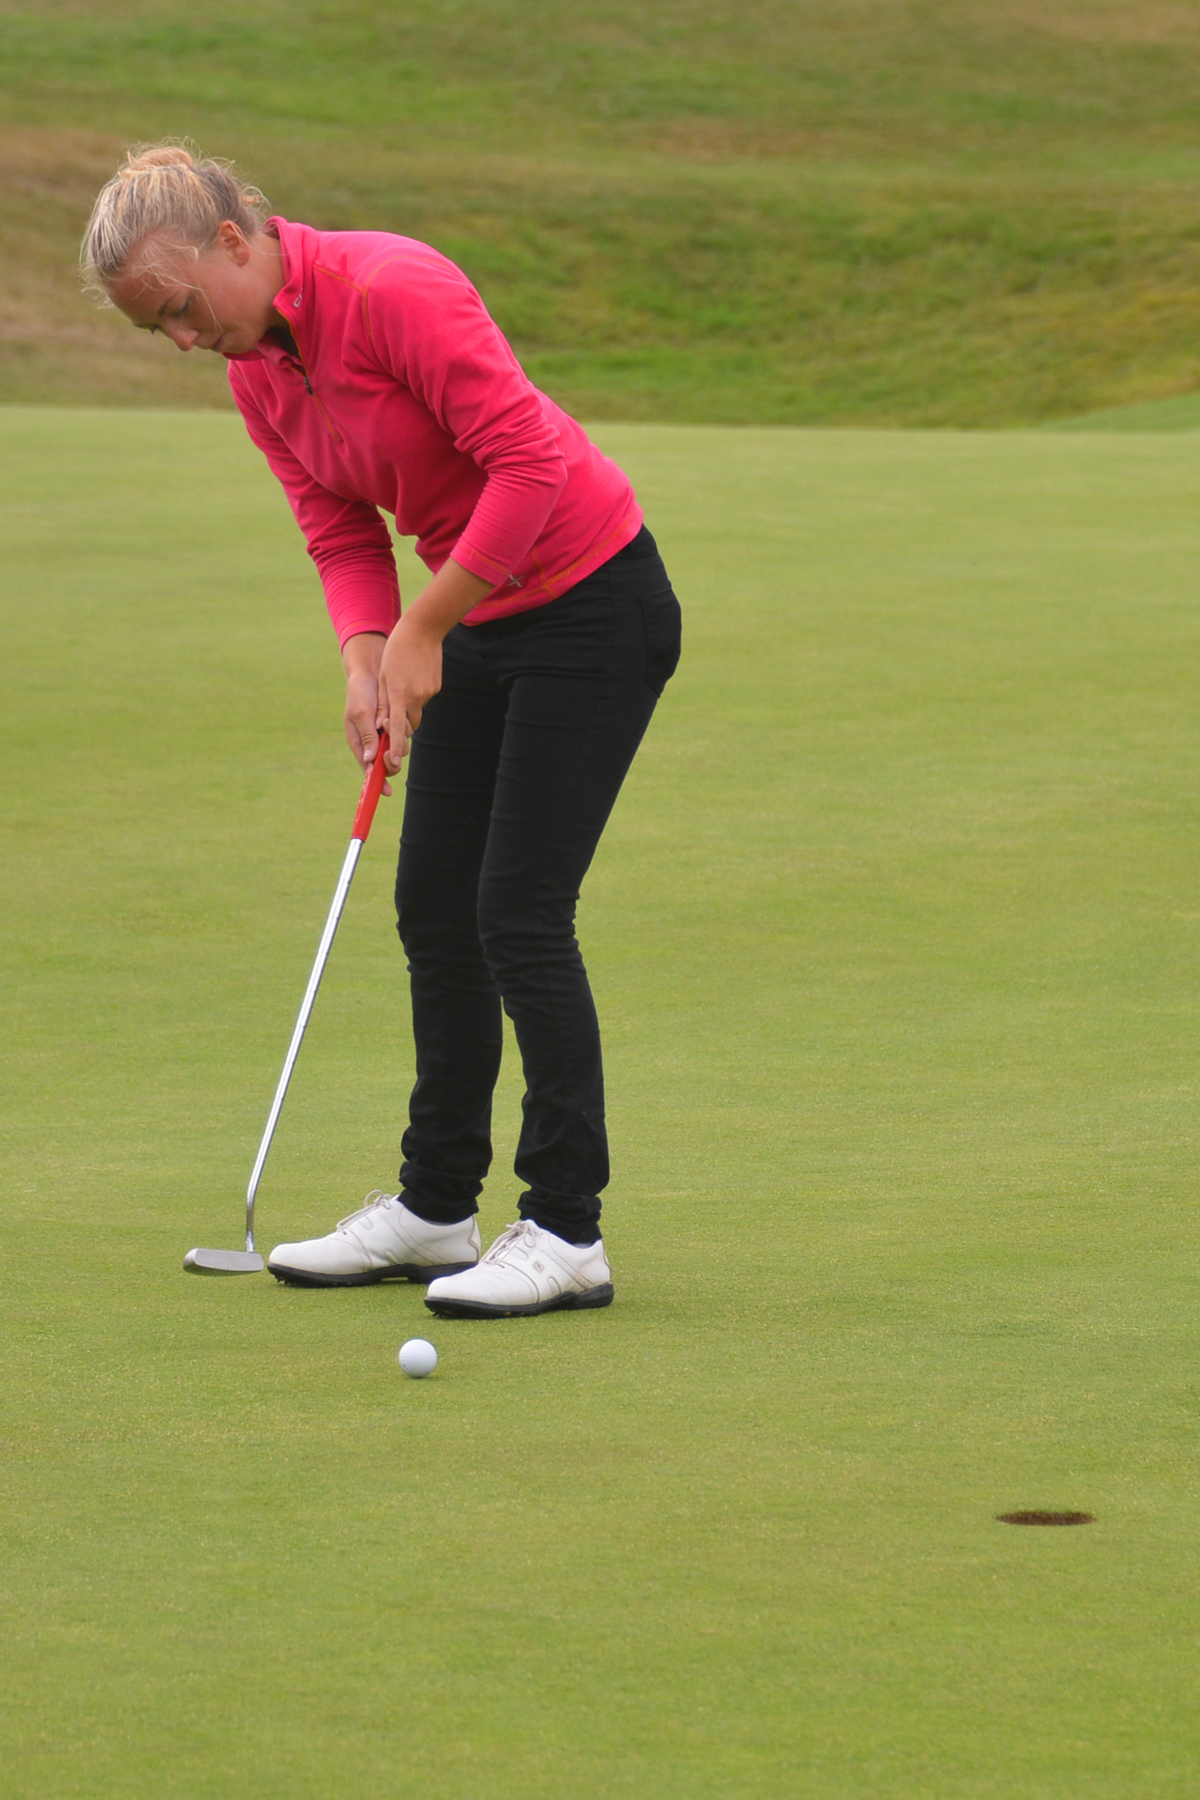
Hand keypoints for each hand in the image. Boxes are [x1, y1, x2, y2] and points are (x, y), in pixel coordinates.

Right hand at [341, 632, 390, 792]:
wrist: (371, 672)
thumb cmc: (360, 693)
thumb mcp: (360, 714)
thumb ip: (367, 737)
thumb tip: (369, 762)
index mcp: (359, 744)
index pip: (369, 769)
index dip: (377, 782)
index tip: (386, 791)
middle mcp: (373, 743)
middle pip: (388, 763)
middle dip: (392, 760)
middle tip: (389, 752)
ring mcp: (386, 734)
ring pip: (400, 749)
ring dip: (396, 739)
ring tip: (385, 719)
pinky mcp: (397, 724)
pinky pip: (406, 733)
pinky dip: (403, 727)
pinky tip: (392, 714)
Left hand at [377, 613, 443, 773]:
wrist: (423, 630)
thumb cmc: (396, 651)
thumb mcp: (383, 676)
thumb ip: (383, 703)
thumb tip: (382, 725)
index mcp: (399, 695)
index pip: (397, 729)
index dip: (395, 748)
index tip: (393, 762)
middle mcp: (416, 697)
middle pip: (409, 725)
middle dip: (402, 726)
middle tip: (392, 718)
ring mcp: (428, 693)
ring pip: (416, 711)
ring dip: (408, 706)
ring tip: (403, 683)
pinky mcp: (436, 687)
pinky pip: (423, 699)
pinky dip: (417, 694)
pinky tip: (414, 675)